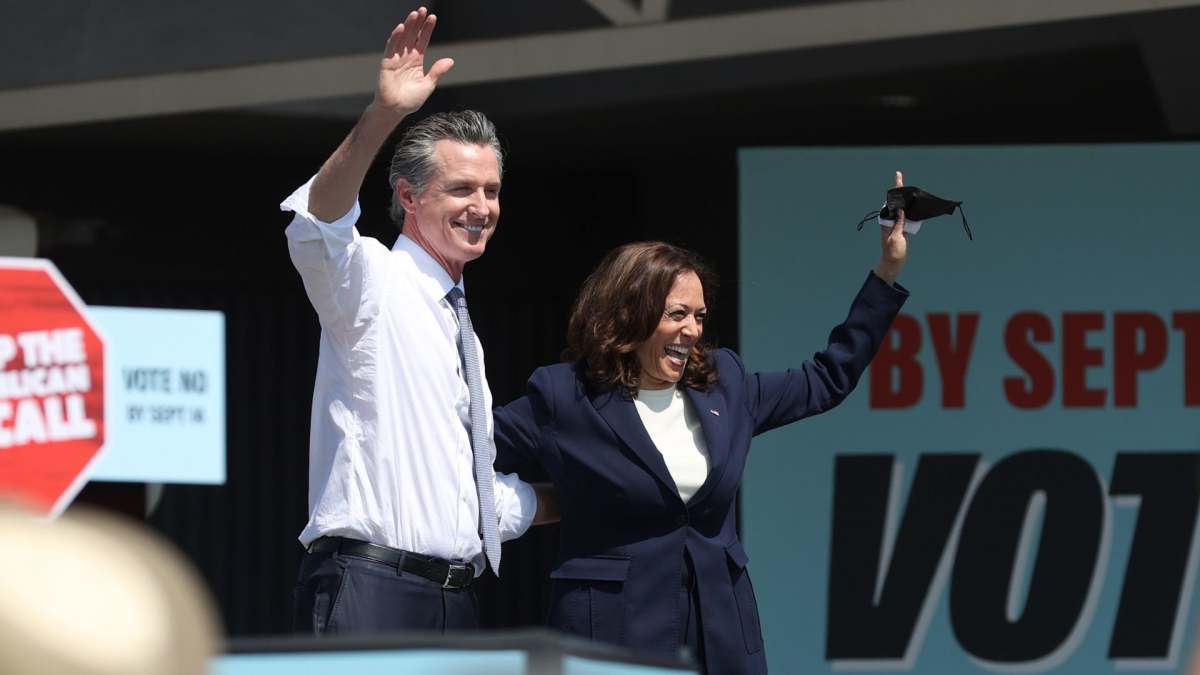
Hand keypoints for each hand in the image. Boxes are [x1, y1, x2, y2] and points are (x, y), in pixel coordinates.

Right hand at [372, 7, 454, 118]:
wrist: (396, 110)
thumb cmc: (410, 100)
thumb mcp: (428, 85)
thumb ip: (437, 71)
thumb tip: (451, 60)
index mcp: (416, 61)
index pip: (422, 41)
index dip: (427, 29)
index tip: (433, 17)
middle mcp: (406, 57)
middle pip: (412, 36)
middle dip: (418, 23)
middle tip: (423, 9)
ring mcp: (396, 59)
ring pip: (402, 38)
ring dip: (408, 26)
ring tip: (414, 14)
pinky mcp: (387, 63)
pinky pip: (391, 48)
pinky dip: (395, 37)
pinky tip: (401, 28)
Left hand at [874, 170, 907, 284]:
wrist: (893, 263)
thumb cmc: (893, 252)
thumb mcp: (896, 238)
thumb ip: (898, 224)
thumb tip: (900, 210)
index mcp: (886, 221)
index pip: (890, 202)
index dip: (895, 189)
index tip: (898, 175)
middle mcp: (890, 220)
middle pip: (897, 202)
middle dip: (902, 191)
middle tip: (904, 179)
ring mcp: (896, 223)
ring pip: (903, 208)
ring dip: (908, 201)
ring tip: (913, 190)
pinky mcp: (902, 227)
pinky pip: (907, 216)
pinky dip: (912, 210)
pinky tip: (917, 205)